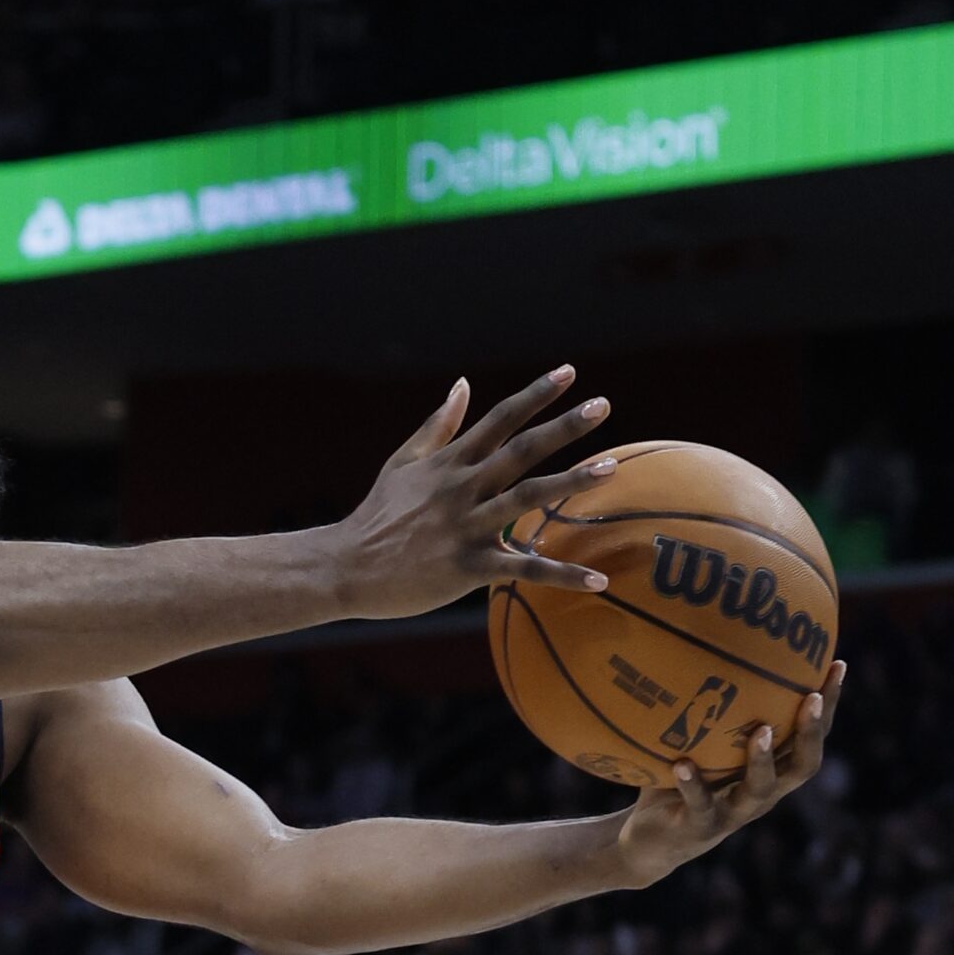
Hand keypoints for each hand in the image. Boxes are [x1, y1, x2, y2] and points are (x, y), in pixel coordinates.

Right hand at [329, 367, 620, 620]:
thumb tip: (464, 383)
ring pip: (525, 499)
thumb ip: (438, 425)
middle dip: (562, 427)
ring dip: (570, 483)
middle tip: (603, 405)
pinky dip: (561, 575)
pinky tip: (598, 581)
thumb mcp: (402, 463)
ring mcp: (464, 527)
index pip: (498, 420)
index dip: (534, 395)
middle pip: (519, 451)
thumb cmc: (376, 515)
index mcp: (448, 463)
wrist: (343, 567)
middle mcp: (460, 489)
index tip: (569, 372)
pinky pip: (521, 569)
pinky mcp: (466, 567)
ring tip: (611, 468)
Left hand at [614, 660, 844, 884]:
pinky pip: (700, 805)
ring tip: (758, 731)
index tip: (837, 665)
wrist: (650, 841)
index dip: (829, 705)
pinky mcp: (700, 827)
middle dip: (810, 731)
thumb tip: (698, 648)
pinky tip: (682, 763)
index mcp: (770, 771)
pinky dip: (692, 784)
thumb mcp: (696, 743)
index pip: (810, 736)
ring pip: (760, 790)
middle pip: (803, 764)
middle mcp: (762, 794)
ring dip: (762, 760)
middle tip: (812, 697)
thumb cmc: (677, 780)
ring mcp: (733, 813)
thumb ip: (705, 710)